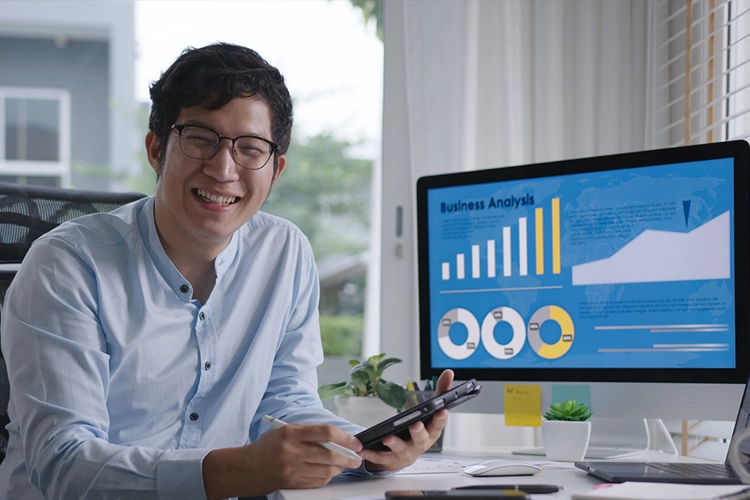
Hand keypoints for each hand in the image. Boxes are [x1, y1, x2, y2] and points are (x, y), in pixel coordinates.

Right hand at [202, 422, 362, 498]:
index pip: (325, 432)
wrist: (248, 467)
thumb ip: (311, 432)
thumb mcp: (287, 430)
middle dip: (348, 456)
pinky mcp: (293, 483)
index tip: (355, 442)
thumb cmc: (269, 446)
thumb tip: (339, 438)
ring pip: (326, 471)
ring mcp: (292, 469)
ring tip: (343, 464)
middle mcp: (291, 451)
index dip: (345, 438)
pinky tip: (329, 471)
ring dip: (340, 468)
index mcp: (291, 433)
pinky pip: (318, 481)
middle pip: (329, 455)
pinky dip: (328, 476)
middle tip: (356, 457)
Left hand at [358, 369, 454, 470]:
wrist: (403, 455)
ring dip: (395, 443)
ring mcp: (406, 453)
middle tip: (415, 424)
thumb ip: (440, 392)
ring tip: (387, 437)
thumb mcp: (429, 412)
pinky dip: (371, 454)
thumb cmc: (419, 430)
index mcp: (431, 431)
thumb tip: (449, 372)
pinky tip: (362, 447)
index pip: (439, 424)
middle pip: (421, 439)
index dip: (441, 418)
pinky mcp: (390, 460)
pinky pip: (380, 457)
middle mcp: (420, 444)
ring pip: (401, 449)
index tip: (442, 411)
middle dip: (418, 432)